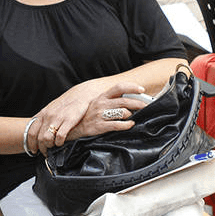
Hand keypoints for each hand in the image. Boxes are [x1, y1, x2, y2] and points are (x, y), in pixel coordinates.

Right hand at [29, 80, 146, 154]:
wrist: (67, 128)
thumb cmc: (84, 117)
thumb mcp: (95, 106)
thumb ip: (108, 102)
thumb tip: (125, 102)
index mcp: (101, 97)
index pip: (118, 87)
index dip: (131, 87)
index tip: (142, 89)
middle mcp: (101, 104)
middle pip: (124, 100)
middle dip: (138, 103)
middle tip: (147, 105)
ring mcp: (99, 115)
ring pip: (122, 112)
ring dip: (132, 114)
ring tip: (136, 116)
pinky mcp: (98, 127)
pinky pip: (116, 125)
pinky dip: (126, 125)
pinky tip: (130, 125)